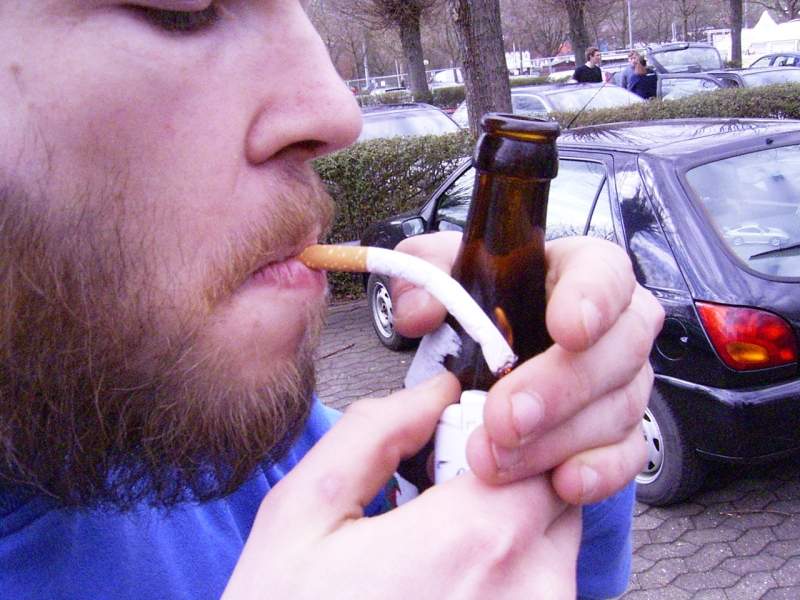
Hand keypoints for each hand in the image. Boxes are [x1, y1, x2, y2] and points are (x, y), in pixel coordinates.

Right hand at [223, 374, 580, 598]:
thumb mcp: (302, 516)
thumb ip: (375, 433)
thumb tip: (433, 392)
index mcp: (474, 542)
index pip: (540, 444)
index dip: (501, 432)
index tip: (456, 443)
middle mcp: (529, 595)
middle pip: (556, 497)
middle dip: (510, 481)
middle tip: (440, 498)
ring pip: (555, 550)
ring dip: (509, 535)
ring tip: (432, 557)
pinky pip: (543, 597)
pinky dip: (507, 581)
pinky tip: (439, 595)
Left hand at [392, 232, 664, 504]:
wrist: (484, 357)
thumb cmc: (474, 309)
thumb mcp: (439, 278)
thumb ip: (423, 280)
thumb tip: (421, 313)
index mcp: (573, 272)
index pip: (605, 270)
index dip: (595, 298)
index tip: (567, 328)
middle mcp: (610, 326)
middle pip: (619, 349)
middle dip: (561, 388)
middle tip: (505, 418)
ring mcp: (619, 382)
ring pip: (619, 408)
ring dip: (558, 440)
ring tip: (499, 460)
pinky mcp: (617, 433)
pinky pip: (626, 456)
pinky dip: (596, 473)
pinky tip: (561, 482)